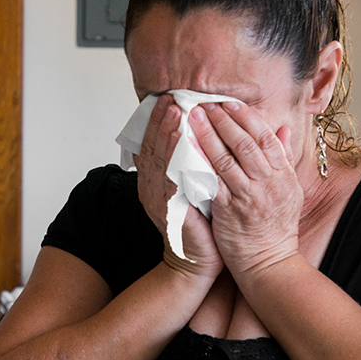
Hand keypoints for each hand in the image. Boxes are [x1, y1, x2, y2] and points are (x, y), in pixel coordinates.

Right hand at [134, 94, 222, 278]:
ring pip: (158, 159)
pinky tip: (182, 142)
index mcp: (159, 180)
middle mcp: (153, 187)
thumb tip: (207, 135)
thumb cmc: (202, 225)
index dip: (161, 121)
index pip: (156, 144)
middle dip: (162, 120)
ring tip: (174, 112)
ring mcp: (159, 199)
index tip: (171, 99)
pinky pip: (170, 179)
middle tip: (171, 97)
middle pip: (153, 146)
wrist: (198, 262)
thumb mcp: (198, 187)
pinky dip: (174, 159)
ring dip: (165, 134)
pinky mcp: (169, 210)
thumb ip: (198, 163)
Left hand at [189, 101, 301, 277]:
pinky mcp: (228, 209)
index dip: (246, 117)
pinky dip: (198, 163)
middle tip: (205, 103)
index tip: (230, 103)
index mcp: (282, 174)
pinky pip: (211, 181)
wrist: (268, 261)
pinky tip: (186, 149)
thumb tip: (283, 129)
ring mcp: (247, 195)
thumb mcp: (290, 189)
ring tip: (192, 118)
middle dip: (223, 120)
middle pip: (243, 143)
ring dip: (207, 135)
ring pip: (225, 158)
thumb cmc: (277, 226)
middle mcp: (267, 182)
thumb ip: (283, 157)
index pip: (265, 137)